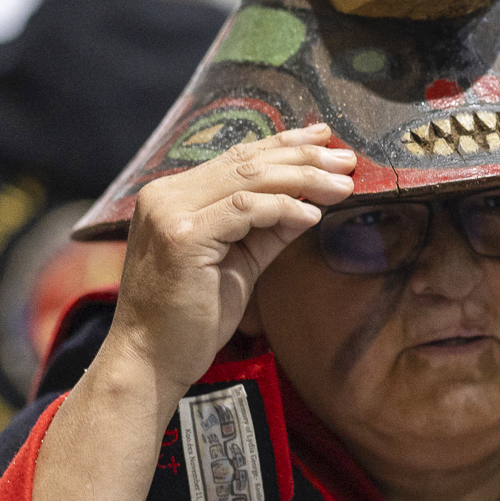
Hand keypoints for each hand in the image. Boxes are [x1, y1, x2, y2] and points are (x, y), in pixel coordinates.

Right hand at [106, 125, 354, 398]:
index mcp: (173, 195)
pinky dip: (284, 208)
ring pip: (249, 180)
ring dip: (304, 179)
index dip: (284, 145)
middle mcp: (165, 195)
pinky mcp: (181, 237)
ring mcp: (169, 213)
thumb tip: (311, 201)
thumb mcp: (239, 261)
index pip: (237, 159)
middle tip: (348, 159)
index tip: (325, 140)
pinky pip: (244, 209)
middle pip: (246, 163)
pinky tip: (312, 216)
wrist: (151, 360)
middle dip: (304, 157)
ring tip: (343, 185)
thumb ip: (268, 228)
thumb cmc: (193, 317)